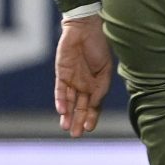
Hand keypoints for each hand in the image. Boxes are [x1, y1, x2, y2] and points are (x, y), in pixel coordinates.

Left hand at [54, 15, 113, 137]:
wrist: (86, 29)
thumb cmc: (99, 46)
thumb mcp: (105, 70)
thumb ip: (100, 87)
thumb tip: (94, 103)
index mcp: (96, 85)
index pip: (93, 105)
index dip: (91, 117)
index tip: (89, 128)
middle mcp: (83, 85)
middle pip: (80, 107)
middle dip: (78, 121)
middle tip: (75, 135)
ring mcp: (72, 80)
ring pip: (69, 101)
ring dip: (67, 114)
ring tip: (66, 127)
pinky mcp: (62, 73)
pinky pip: (60, 90)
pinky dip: (61, 100)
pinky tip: (62, 110)